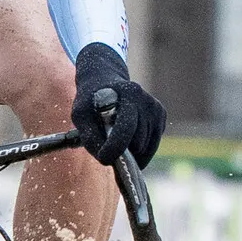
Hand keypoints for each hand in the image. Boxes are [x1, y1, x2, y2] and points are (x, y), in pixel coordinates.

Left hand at [71, 44, 164, 168]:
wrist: (104, 80)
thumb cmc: (90, 102)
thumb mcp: (81, 116)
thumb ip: (91, 138)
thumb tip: (108, 160)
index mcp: (127, 94)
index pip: (125, 129)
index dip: (114, 149)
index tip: (104, 159)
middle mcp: (145, 100)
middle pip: (137, 143)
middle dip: (122, 151)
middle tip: (108, 145)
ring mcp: (155, 108)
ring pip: (145, 148)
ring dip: (131, 152)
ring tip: (117, 139)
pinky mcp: (160, 115)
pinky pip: (152, 146)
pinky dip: (140, 150)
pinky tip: (127, 137)